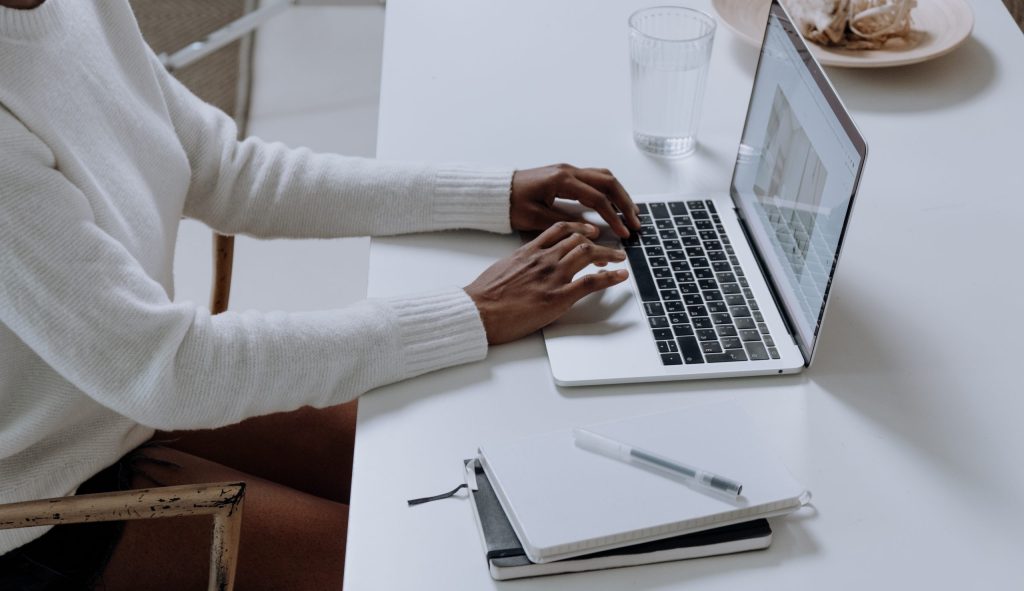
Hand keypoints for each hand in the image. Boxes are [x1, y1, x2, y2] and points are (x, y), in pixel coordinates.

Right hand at [464, 222, 628, 344]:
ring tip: (619, 257)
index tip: (588, 232)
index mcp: (529, 251)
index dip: (579, 229)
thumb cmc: (484, 295)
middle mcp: (544, 259)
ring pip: (588, 254)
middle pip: (578, 240)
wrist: (479, 310)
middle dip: (598, 242)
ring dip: (609, 255)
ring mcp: (553, 276)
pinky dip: (610, 277)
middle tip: (609, 247)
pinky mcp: (558, 297)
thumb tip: (526, 266)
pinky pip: (591, 282)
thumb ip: (520, 263)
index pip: (560, 230)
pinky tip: (620, 276)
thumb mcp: (503, 268)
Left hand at [510, 164, 641, 237]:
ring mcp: (568, 170)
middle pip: (608, 182)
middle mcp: (568, 171)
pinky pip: (595, 178)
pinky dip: (609, 190)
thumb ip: (566, 223)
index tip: (624, 233)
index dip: (614, 217)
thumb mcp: (536, 218)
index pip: (598, 198)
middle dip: (625, 203)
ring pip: (604, 177)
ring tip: (631, 212)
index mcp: (562, 181)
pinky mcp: (566, 174)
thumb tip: (592, 230)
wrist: (497, 192)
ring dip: (620, 194)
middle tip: (636, 222)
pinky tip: (614, 203)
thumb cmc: (511, 205)